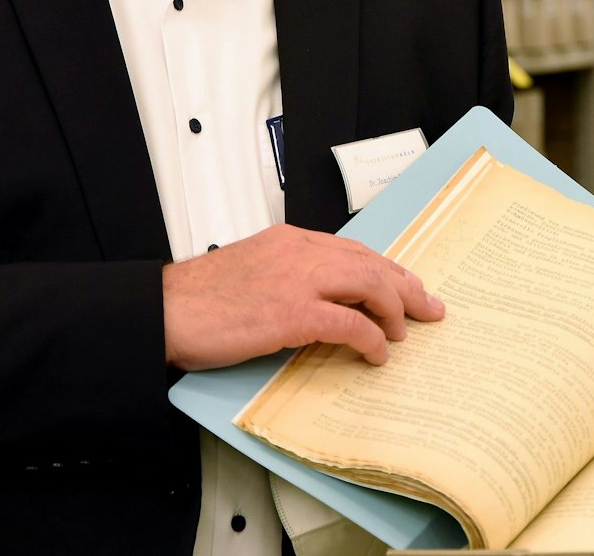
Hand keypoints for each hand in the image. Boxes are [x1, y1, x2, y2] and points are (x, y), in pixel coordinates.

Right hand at [162, 225, 444, 370]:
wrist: (164, 310)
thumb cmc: (198, 299)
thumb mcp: (251, 272)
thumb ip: (287, 278)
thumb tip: (320, 304)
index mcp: (288, 240)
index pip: (352, 249)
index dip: (386, 268)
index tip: (406, 283)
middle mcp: (299, 253)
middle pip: (371, 263)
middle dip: (406, 286)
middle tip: (429, 307)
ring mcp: (298, 281)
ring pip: (370, 285)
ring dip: (395, 310)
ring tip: (404, 333)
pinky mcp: (293, 313)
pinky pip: (350, 323)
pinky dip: (372, 338)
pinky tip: (377, 353)